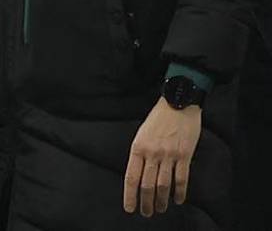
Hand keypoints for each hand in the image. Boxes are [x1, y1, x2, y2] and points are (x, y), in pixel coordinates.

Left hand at [123, 98, 201, 216]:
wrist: (178, 103)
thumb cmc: (158, 118)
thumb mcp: (142, 133)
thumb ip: (140, 153)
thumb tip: (138, 173)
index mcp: (138, 147)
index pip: (131, 177)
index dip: (130, 195)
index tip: (130, 208)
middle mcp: (152, 153)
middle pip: (147, 184)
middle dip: (146, 202)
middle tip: (146, 213)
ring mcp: (169, 155)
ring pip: (164, 184)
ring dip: (161, 200)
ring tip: (159, 209)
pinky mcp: (185, 155)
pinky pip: (182, 178)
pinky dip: (180, 192)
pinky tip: (177, 199)